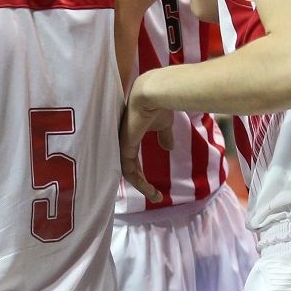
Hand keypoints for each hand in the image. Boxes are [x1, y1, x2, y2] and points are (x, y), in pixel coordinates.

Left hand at [119, 81, 168, 201]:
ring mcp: (122, 145)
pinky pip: (129, 172)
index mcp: (131, 137)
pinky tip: (149, 189)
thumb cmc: (158, 106)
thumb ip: (164, 136)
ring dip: (142, 186)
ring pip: (129, 173)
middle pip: (130, 169)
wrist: (153, 94)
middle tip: (155, 195)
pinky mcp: (125, 148)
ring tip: (155, 196)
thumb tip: (168, 148)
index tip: (153, 185)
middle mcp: (124, 143)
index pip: (132, 160)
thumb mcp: (164, 125)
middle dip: (142, 184)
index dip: (141, 173)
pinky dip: (139, 182)